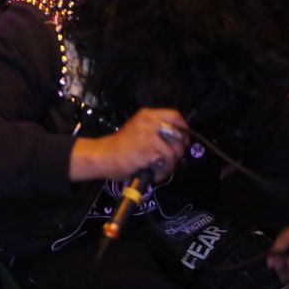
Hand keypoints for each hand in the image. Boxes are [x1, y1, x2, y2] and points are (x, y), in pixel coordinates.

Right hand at [69, 108, 188, 182]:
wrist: (103, 156)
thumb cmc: (120, 146)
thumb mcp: (138, 128)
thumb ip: (154, 129)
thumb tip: (177, 139)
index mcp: (147, 115)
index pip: (175, 115)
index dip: (184, 128)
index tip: (185, 139)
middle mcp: (149, 122)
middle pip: (178, 134)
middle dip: (180, 150)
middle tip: (173, 159)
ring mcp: (149, 136)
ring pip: (174, 151)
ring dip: (171, 164)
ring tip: (162, 169)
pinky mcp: (147, 151)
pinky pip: (165, 163)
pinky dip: (162, 172)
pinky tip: (155, 174)